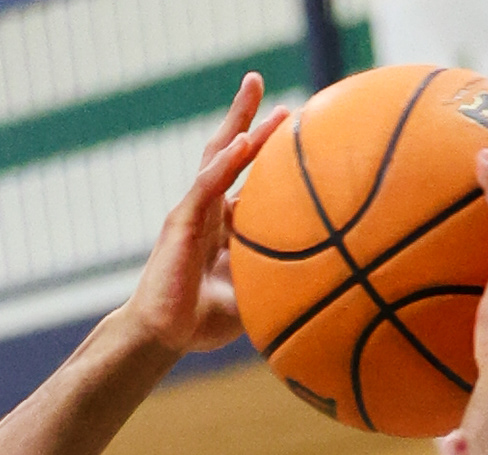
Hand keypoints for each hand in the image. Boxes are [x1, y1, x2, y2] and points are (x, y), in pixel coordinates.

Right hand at [123, 74, 287, 357]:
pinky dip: (224, 163)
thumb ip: (279, 283)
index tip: (297, 126)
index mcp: (224, 225)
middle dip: (246, 116)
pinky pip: (205, 185)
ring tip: (255, 88)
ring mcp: (193, 212)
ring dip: (238, 121)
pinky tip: (243, 142)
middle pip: (229, 151)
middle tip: (264, 83)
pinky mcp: (180, 222)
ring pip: (217, 156)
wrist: (160, 337)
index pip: (248, 178)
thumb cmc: (201, 321)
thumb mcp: (252, 298)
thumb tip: (326, 286)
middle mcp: (209, 210)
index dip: (268, 151)